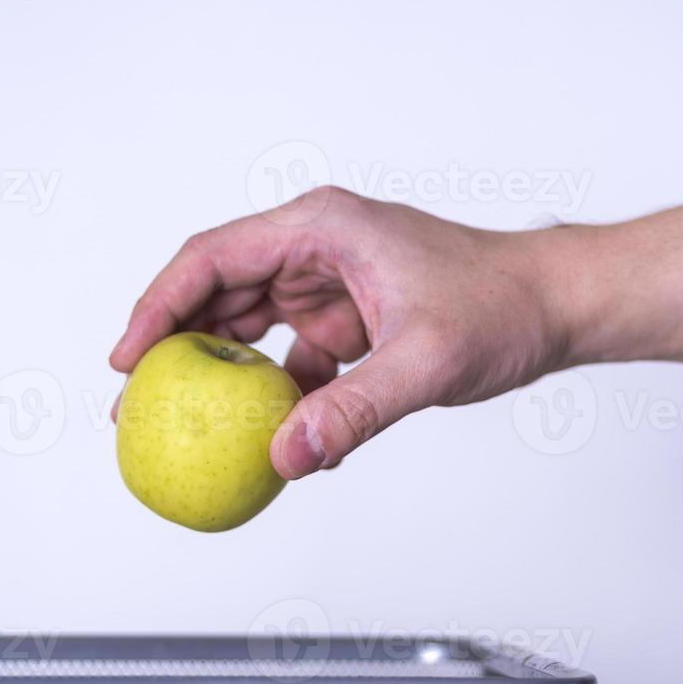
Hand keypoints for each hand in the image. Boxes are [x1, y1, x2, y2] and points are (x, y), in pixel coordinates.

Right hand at [110, 187, 588, 478]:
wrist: (555, 307)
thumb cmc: (503, 305)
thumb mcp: (426, 360)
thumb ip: (355, 410)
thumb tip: (287, 456)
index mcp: (323, 227)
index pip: (213, 258)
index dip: (158, 306)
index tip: (126, 360)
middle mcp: (317, 248)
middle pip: (217, 292)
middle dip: (172, 347)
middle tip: (136, 407)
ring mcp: (330, 285)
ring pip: (249, 328)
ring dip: (221, 378)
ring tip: (184, 429)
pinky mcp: (348, 320)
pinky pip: (291, 359)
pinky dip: (278, 399)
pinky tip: (277, 440)